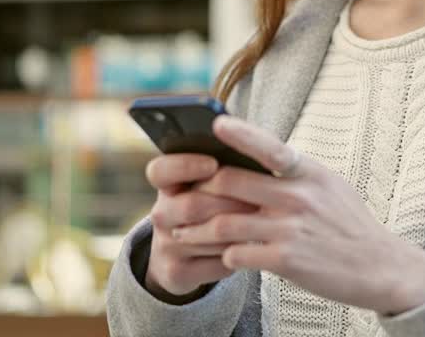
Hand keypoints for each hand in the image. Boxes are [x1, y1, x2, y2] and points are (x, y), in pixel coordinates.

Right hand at [143, 153, 258, 299]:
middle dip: (231, 201)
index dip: (184, 166)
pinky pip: (217, 262)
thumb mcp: (205, 186)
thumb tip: (252, 151)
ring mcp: (166, 245)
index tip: (213, 164)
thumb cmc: (207, 207)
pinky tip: (251, 248)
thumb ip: (222, 169)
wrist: (181, 258)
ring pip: (210, 237)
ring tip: (264, 222)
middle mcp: (161, 214)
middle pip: (193, 205)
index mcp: (167, 186)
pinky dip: (239, 255)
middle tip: (260, 199)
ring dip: (240, 230)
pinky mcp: (177, 272)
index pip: (160, 171)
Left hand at [169, 115, 424, 314]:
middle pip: (230, 184)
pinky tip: (221, 258)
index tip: (216, 125)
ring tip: (180, 233)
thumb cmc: (349, 224)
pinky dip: (223, 257)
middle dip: (197, 191)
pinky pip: (237, 255)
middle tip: (176, 196)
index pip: (269, 147)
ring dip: (196, 230)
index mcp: (307, 172)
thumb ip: (294, 173)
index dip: (241, 135)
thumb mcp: (329, 185)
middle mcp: (298, 196)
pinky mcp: (286, 260)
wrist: (379, 267)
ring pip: (224, 224)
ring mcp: (290, 228)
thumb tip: (257, 159)